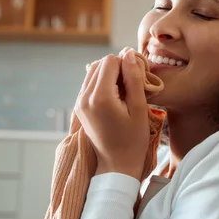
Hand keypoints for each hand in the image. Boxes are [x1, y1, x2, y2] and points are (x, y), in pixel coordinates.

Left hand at [76, 48, 148, 180]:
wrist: (116, 165)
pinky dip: (102, 85)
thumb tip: (128, 53)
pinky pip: (89, 84)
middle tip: (132, 86)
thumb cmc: (133, 140)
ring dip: (110, 76)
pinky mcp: (80, 108)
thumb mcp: (139, 108)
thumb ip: (133, 78)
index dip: (126, 66)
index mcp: (100, 97)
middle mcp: (84, 97)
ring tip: (124, 93)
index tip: (137, 80)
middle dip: (117, 69)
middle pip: (100, 64)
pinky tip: (115, 99)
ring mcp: (79, 103)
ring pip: (93, 72)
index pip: (110, 61)